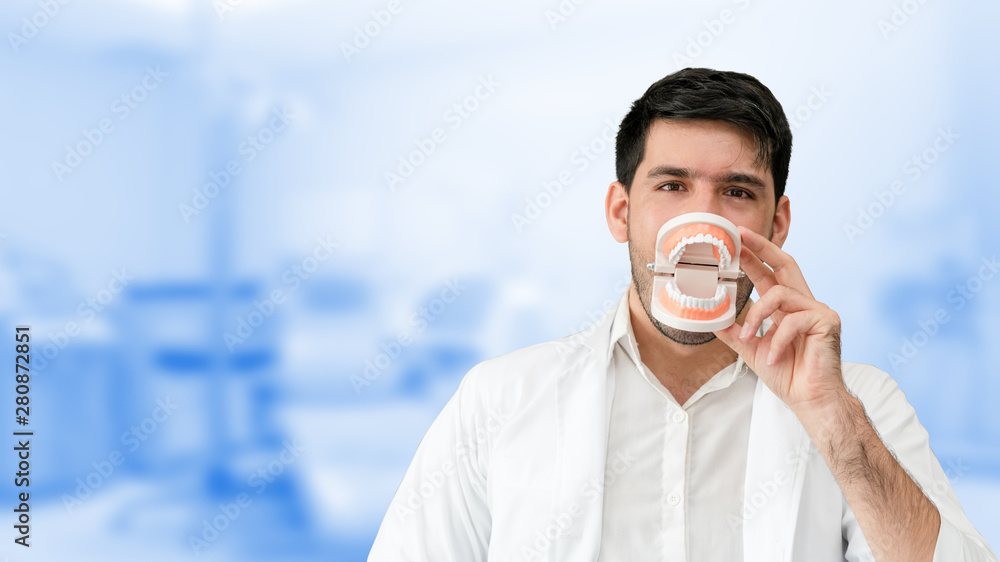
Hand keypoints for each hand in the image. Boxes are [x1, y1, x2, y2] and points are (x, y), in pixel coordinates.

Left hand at [714, 226, 846, 415]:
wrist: (810, 400)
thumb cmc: (787, 374)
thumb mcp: (751, 349)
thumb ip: (734, 332)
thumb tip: (709, 318)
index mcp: (787, 307)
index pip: (768, 273)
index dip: (753, 255)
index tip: (735, 240)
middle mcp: (803, 303)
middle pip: (784, 263)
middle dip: (761, 248)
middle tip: (740, 236)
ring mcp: (818, 310)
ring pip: (779, 294)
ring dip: (756, 316)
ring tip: (749, 338)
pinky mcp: (828, 322)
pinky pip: (793, 320)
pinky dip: (778, 339)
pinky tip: (774, 356)